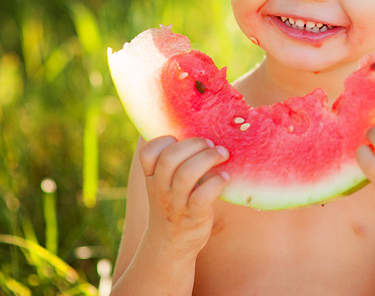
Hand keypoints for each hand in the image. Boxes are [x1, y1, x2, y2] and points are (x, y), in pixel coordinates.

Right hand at [138, 136, 229, 256]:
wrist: (170, 246)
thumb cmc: (174, 205)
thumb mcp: (165, 184)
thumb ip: (175, 162)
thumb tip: (201, 129)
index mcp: (153, 178)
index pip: (148, 152)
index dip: (165, 140)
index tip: (181, 139)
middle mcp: (161, 189)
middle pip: (170, 158)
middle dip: (194, 144)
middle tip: (211, 144)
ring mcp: (176, 204)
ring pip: (186, 174)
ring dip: (208, 158)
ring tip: (222, 154)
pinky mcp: (194, 217)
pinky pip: (203, 196)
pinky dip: (216, 183)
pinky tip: (225, 178)